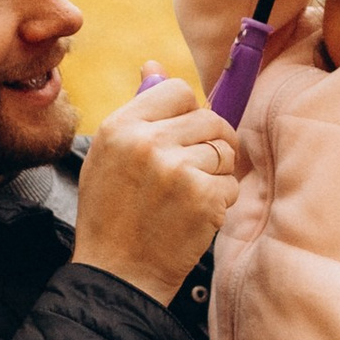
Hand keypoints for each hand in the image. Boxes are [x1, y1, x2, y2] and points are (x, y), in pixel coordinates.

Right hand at [72, 70, 237, 301]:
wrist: (115, 275)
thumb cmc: (111, 215)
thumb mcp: (108, 156)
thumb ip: (137, 111)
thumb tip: (154, 64)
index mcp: (120, 126)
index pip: (178, 90)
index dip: (188, 113)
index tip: (185, 136)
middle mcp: (147, 141)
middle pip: (209, 118)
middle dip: (211, 144)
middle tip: (194, 172)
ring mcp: (177, 169)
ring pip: (224, 151)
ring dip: (216, 175)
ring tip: (188, 198)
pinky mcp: (203, 197)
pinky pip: (231, 183)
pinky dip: (221, 202)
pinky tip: (194, 217)